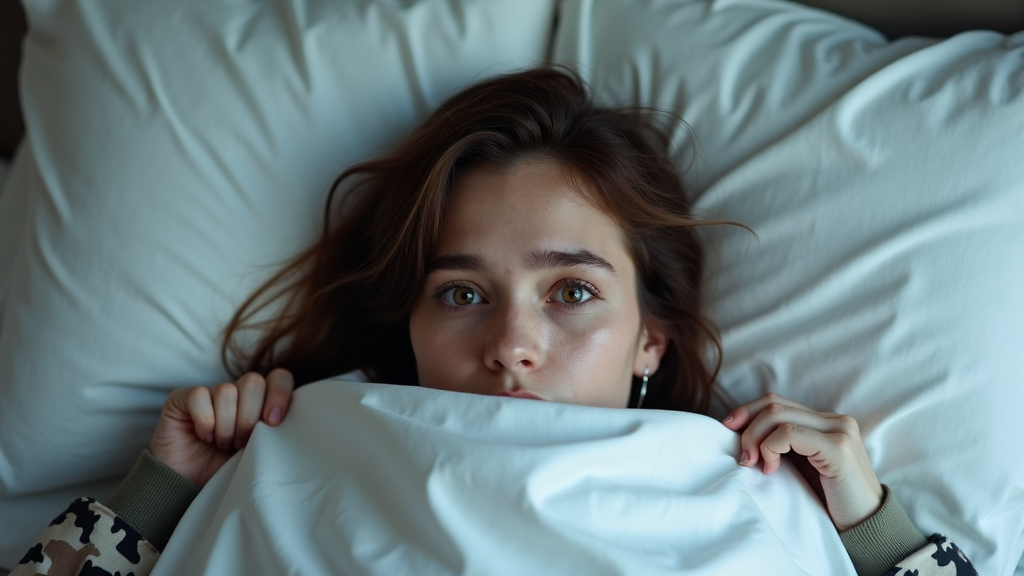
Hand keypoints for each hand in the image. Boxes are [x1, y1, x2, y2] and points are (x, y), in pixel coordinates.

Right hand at [148, 368, 294, 486]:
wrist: (189, 487)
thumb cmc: (228, 470)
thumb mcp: (259, 452)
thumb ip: (275, 432)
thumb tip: (293, 423)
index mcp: (260, 402)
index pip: (279, 377)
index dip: (279, 395)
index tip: (273, 422)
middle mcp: (236, 392)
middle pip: (253, 382)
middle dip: (248, 417)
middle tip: (240, 442)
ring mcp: (208, 393)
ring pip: (226, 391)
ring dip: (226, 425)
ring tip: (222, 443)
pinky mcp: (181, 398)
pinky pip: (199, 396)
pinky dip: (204, 420)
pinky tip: (203, 435)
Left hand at [721, 393, 883, 531]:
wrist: (865, 528)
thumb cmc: (830, 502)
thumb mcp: (800, 467)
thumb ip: (781, 446)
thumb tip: (739, 433)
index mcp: (824, 422)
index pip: (776, 402)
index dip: (746, 412)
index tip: (726, 431)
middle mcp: (834, 420)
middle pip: (773, 404)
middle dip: (746, 426)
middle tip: (740, 455)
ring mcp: (839, 430)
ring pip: (777, 415)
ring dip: (755, 438)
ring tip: (752, 463)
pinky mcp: (839, 447)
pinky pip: (789, 433)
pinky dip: (770, 448)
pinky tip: (770, 469)